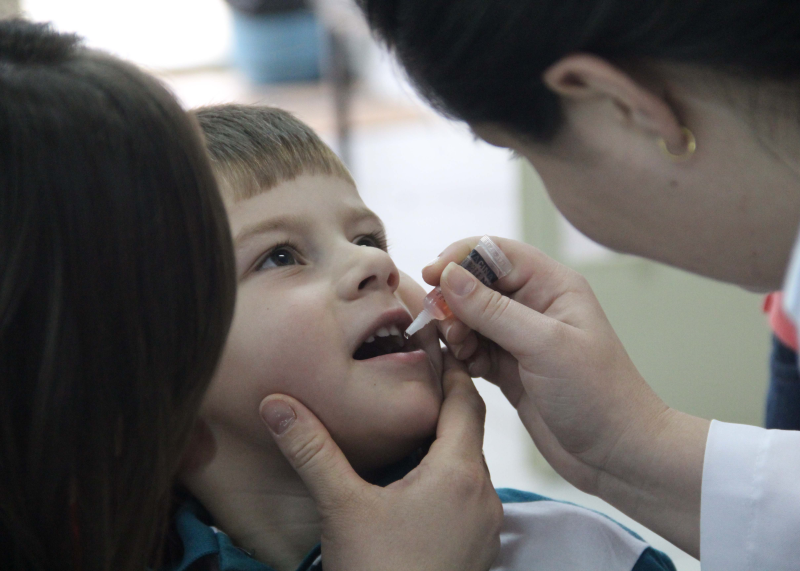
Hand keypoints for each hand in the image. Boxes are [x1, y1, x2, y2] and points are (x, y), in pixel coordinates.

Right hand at [260, 353, 502, 570]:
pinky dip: (448, 474)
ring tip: (412, 423)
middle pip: (470, 429)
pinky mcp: (478, 547)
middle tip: (416, 378)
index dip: (449, 370)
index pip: (465, 401)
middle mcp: (483, 494)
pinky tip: (416, 480)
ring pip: (470, 463)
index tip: (434, 345)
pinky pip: (469, 494)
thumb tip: (277, 404)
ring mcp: (486, 524)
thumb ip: (312, 449)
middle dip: (445, 403)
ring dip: (446, 441)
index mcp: (458, 473)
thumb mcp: (341, 505)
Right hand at [423, 236, 707, 555]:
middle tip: (445, 325)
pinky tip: (466, 367)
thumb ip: (494, 310)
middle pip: (478, 283)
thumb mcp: (544, 346)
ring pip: (471, 317)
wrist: (617, 455)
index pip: (497, 252)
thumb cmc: (596, 395)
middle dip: (454, 299)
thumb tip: (449, 275)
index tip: (432, 275)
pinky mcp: (509, 368)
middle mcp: (535, 305)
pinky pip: (473, 348)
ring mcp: (520, 338)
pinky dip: (462, 354)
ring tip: (460, 349)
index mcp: (553, 286)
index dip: (461, 257)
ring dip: (456, 329)